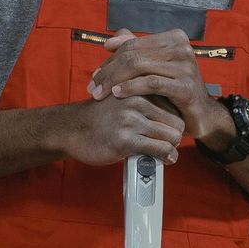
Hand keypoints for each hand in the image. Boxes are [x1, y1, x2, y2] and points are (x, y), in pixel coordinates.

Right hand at [56, 92, 181, 167]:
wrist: (71, 129)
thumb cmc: (99, 117)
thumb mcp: (123, 98)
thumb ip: (145, 100)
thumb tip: (173, 114)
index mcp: (138, 88)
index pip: (174, 104)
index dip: (175, 120)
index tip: (169, 130)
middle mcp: (137, 100)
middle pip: (177, 121)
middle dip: (175, 135)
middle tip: (168, 143)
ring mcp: (131, 120)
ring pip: (172, 136)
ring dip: (172, 148)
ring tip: (166, 152)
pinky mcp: (126, 140)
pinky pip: (160, 149)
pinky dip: (167, 157)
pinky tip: (164, 160)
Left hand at [89, 30, 230, 147]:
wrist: (200, 115)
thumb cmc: (173, 91)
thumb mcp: (153, 69)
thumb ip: (133, 52)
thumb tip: (108, 42)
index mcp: (174, 38)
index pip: (132, 44)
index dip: (110, 59)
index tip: (95, 76)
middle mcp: (182, 47)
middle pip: (133, 54)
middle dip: (109, 71)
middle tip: (93, 87)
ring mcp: (186, 66)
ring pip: (138, 66)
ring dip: (114, 80)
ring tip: (99, 93)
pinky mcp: (185, 86)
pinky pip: (151, 83)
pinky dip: (130, 87)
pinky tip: (116, 94)